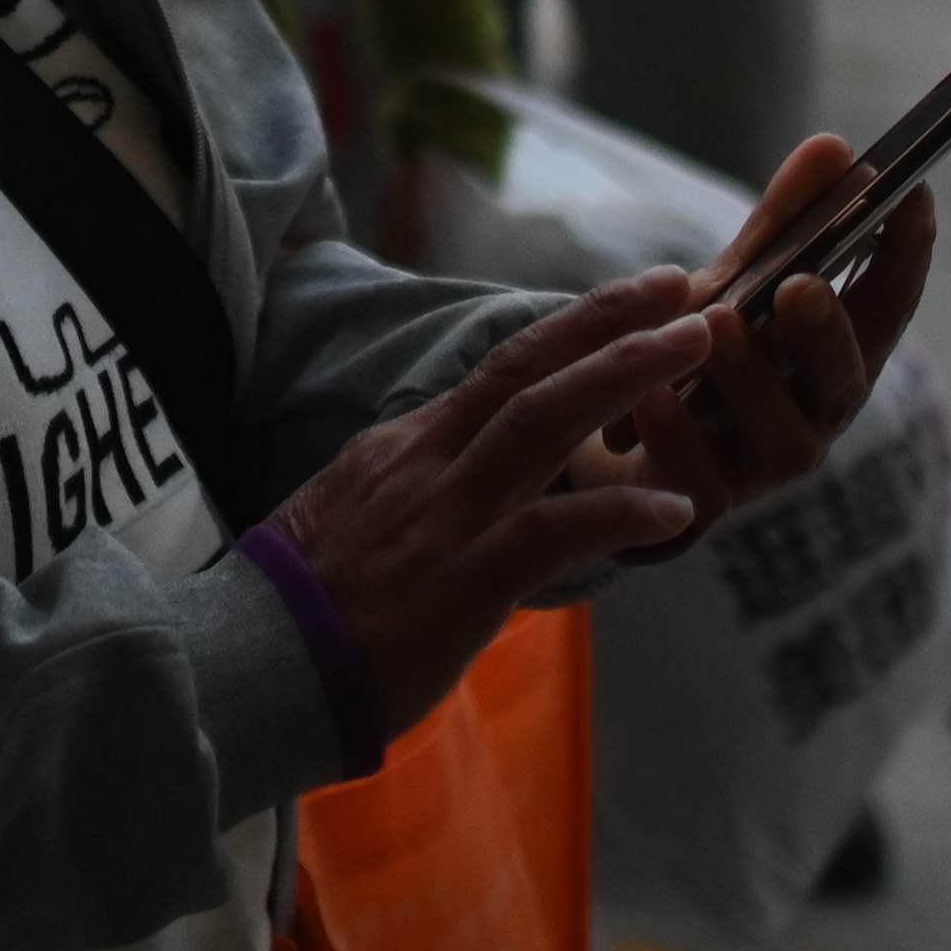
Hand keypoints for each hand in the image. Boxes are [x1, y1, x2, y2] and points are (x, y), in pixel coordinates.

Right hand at [264, 272, 717, 737]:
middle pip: (528, 367)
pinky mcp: (464, 579)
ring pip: (545, 420)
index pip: (500, 370)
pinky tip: (677, 509)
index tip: (631, 300)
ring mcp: (447, 516)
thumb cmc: (300, 612)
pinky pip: (555, 531)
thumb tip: (459, 490)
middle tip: (682, 282)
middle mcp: (428, 462)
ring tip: (697, 343)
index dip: (570, 330)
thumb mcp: (354, 521)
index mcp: (405, 448)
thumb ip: (414, 494)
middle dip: (609, 319)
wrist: (253, 667)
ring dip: (626, 375)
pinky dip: (620, 513)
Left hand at [609, 133, 935, 521]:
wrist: (630, 443)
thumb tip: (833, 146)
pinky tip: (650, 395)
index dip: (907, 254)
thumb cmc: (708, 352)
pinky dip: (677, 435)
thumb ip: (783, 222)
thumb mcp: (740, 281)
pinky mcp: (704, 501)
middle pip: (843, 377)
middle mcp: (818, 411)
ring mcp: (765, 464)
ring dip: (752, 376)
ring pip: (782, 434)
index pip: (889, 303)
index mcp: (838, 352)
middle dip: (827, 330)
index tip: (913, 194)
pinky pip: (698, 479)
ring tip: (720, 323)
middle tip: (802, 285)